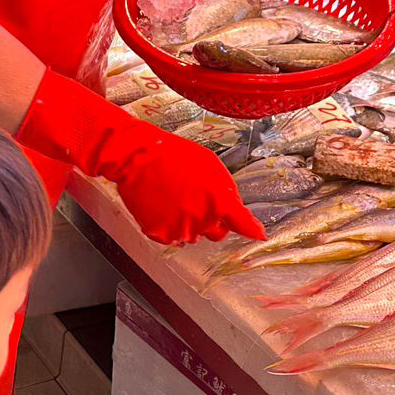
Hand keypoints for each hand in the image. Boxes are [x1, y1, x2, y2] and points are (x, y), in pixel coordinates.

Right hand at [15, 71, 263, 245]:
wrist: (136, 157)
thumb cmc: (174, 156)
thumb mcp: (210, 165)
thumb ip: (225, 192)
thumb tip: (233, 209)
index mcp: (219, 200)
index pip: (242, 223)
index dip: (251, 230)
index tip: (258, 234)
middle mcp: (203, 220)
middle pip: (216, 232)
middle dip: (211, 220)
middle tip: (194, 200)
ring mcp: (180, 229)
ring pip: (192, 236)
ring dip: (188, 223)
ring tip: (173, 197)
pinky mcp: (160, 234)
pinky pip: (172, 237)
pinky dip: (168, 226)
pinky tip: (162, 205)